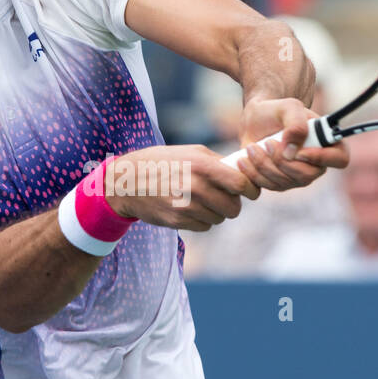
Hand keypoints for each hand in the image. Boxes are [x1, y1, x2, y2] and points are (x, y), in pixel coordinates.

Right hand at [105, 145, 261, 231]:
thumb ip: (218, 162)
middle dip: (232, 204)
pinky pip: (204, 227)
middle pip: (233, 207)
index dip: (250, 190)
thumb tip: (244, 172)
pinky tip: (190, 208)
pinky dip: (202, 220)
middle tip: (223, 197)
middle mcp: (195, 187)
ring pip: (219, 219)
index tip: (250, 191)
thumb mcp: (190, 152)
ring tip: (202, 201)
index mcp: (202, 165)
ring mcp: (185, 206)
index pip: (241, 184)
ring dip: (216, 213)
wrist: (127, 181)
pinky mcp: (177, 221)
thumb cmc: (163, 162)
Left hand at [237, 97, 347, 191]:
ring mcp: (296, 177)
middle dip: (282, 161)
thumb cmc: (277, 111)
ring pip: (284, 182)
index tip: (300, 151)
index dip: (323, 159)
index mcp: (327, 144)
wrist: (256, 120)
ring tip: (252, 147)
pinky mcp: (278, 184)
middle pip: (306, 176)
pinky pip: (267, 187)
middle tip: (267, 143)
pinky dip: (252, 173)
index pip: (340, 159)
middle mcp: (315, 164)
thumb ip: (296, 124)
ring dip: (264, 164)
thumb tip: (292, 152)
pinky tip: (244, 159)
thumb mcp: (288, 107)